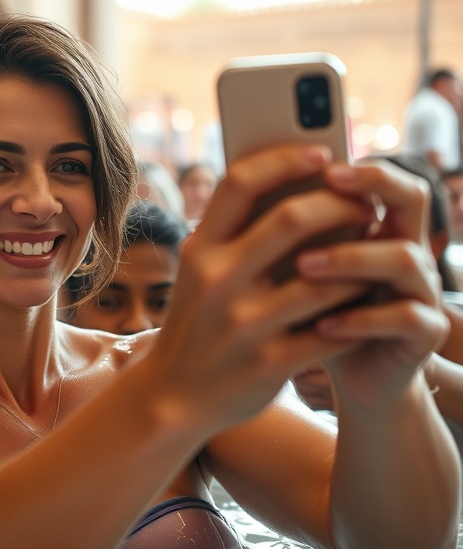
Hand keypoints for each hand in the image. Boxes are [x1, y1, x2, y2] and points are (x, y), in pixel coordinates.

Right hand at [149, 144, 374, 427]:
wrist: (173, 395)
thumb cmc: (199, 321)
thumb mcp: (199, 270)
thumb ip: (235, 232)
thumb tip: (296, 183)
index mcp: (199, 249)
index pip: (240, 182)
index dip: (285, 159)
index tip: (323, 153)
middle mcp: (216, 280)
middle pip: (290, 220)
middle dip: (340, 206)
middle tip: (365, 208)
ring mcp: (242, 324)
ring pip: (323, 279)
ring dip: (360, 263)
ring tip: (374, 256)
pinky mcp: (268, 363)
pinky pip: (331, 331)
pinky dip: (357, 315)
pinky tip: (368, 305)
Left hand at [296, 160, 447, 407]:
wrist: (349, 377)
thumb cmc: (310, 315)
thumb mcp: (290, 271)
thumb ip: (278, 233)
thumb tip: (232, 183)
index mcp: (377, 227)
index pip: (382, 177)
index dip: (356, 164)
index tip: (319, 157)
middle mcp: (408, 249)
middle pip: (412, 199)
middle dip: (370, 188)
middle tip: (327, 186)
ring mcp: (421, 291)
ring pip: (404, 258)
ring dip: (351, 258)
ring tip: (303, 266)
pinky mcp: (424, 333)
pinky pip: (404, 318)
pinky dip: (362, 318)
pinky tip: (322, 324)